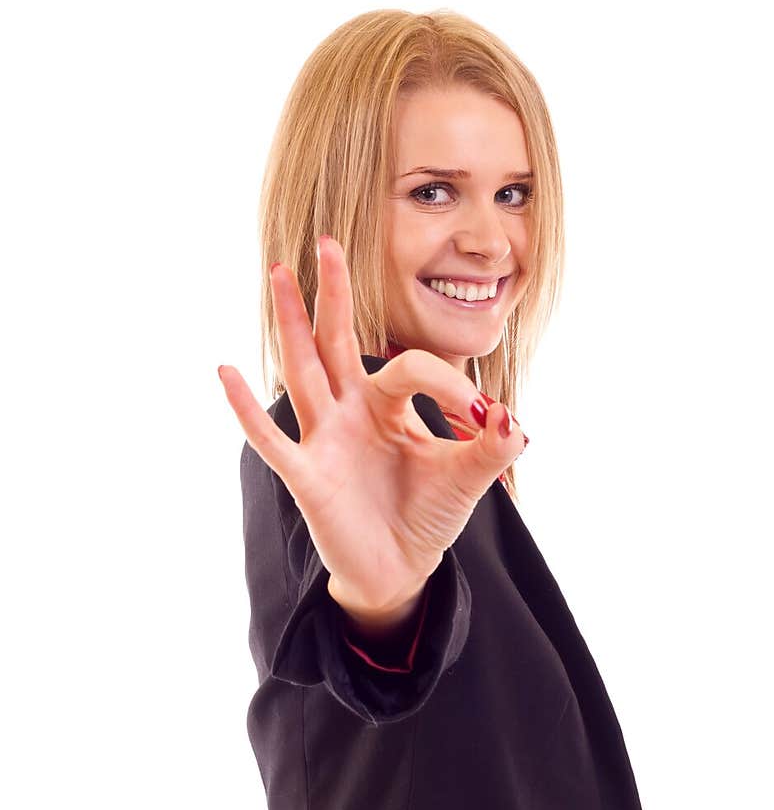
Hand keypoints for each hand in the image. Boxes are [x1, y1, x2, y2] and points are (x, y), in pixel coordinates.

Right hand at [218, 236, 526, 616]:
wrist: (399, 569)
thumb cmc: (425, 516)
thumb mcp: (469, 479)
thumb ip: (494, 447)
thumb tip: (512, 419)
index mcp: (387, 405)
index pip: (412, 366)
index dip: (451, 385)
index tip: (485, 420)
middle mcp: (350, 411)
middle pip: (337, 340)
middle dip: (334, 293)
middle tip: (328, 240)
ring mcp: (324, 438)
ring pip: (303, 369)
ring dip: (292, 322)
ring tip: (280, 272)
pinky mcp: (306, 475)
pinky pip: (270, 437)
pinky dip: (247, 407)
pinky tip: (225, 371)